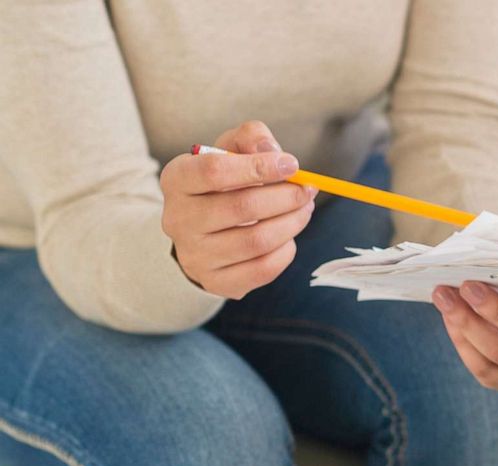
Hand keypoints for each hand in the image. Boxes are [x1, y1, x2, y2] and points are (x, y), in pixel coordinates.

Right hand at [159, 120, 315, 298]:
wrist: (202, 233)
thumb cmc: (221, 185)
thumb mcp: (229, 151)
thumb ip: (250, 139)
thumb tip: (273, 152)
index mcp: (177, 179)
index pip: (215, 171)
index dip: (259, 167)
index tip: (292, 164)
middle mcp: (178, 219)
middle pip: (242, 207)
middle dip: (286, 197)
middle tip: (307, 190)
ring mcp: (195, 254)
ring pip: (257, 240)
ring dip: (292, 223)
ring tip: (304, 209)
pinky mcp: (216, 281)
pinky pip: (264, 268)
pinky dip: (286, 250)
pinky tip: (288, 236)